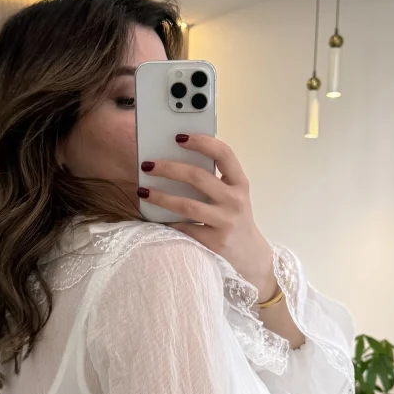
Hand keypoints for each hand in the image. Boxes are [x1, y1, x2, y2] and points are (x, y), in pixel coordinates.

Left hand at [138, 135, 276, 298]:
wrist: (251, 256)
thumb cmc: (234, 218)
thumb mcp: (232, 196)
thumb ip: (214, 179)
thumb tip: (175, 159)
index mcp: (240, 183)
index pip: (224, 154)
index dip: (202, 142)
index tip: (179, 137)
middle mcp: (235, 201)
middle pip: (198, 177)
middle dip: (169, 168)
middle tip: (148, 164)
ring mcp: (226, 222)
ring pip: (187, 205)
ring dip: (161, 197)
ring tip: (143, 190)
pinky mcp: (215, 242)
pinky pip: (184, 228)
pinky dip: (167, 222)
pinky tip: (154, 217)